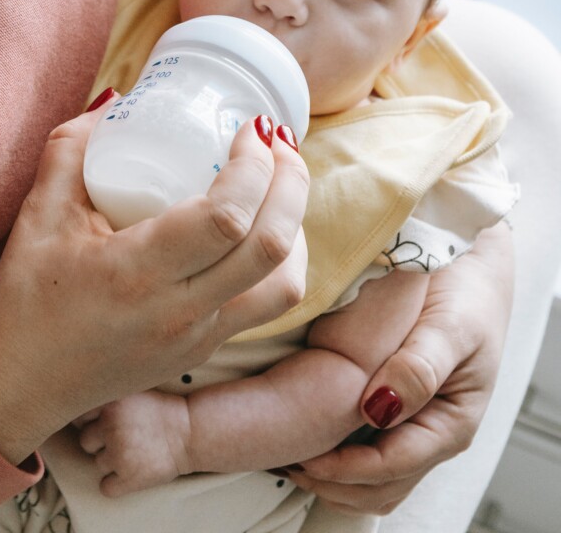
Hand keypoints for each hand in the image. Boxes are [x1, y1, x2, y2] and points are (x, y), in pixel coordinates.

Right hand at [0, 107, 307, 464]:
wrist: (21, 385)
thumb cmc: (26, 296)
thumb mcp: (38, 212)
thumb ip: (73, 147)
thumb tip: (117, 99)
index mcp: (139, 272)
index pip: (227, 217)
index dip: (254, 166)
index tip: (250, 128)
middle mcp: (180, 311)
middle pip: (273, 247)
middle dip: (292, 183)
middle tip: (280, 143)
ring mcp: (198, 338)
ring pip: (284, 284)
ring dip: (295, 226)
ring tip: (279, 184)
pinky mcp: (203, 352)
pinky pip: (267, 306)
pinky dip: (281, 261)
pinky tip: (262, 228)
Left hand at [76, 391, 191, 494]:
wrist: (189, 432)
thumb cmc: (158, 411)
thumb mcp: (131, 391)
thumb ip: (106, 398)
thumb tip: (76, 410)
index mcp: (110, 402)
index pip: (79, 417)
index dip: (91, 421)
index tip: (105, 422)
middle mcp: (111, 426)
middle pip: (85, 442)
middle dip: (101, 442)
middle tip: (124, 437)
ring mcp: (119, 453)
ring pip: (97, 463)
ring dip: (111, 461)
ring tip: (133, 451)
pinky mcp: (128, 478)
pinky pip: (105, 487)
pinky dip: (115, 484)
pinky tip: (130, 471)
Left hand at [284, 225, 513, 514]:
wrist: (473, 270)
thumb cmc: (467, 295)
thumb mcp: (451, 326)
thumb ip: (420, 367)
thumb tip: (377, 411)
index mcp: (451, 424)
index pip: (392, 467)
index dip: (346, 470)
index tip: (304, 458)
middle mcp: (433, 435)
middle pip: (381, 485)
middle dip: (334, 482)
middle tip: (284, 462)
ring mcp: (417, 425)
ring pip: (375, 479)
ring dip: (334, 477)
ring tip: (288, 457)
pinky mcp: (400, 409)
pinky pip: (369, 450)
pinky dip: (340, 455)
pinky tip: (307, 434)